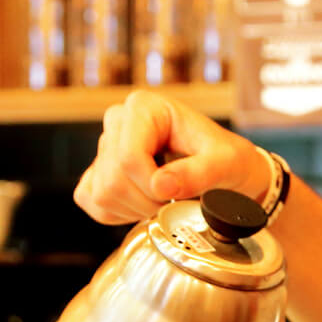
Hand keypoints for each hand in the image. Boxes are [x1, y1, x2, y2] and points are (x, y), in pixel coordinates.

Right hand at [73, 90, 270, 224]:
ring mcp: (104, 147)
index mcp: (145, 108)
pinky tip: (146, 205)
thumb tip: (161, 186)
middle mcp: (118, 122)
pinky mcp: (96, 172)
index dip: (152, 186)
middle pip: (114, 178)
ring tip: (165, 201)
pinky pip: (93, 202)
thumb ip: (199, 172)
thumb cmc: (228, 160)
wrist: (228, 172)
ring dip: (137, 209)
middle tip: (176, 201)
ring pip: (103, 194)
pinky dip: (121, 213)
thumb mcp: (227, 163)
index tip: (176, 194)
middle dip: (148, 200)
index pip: (128, 156)